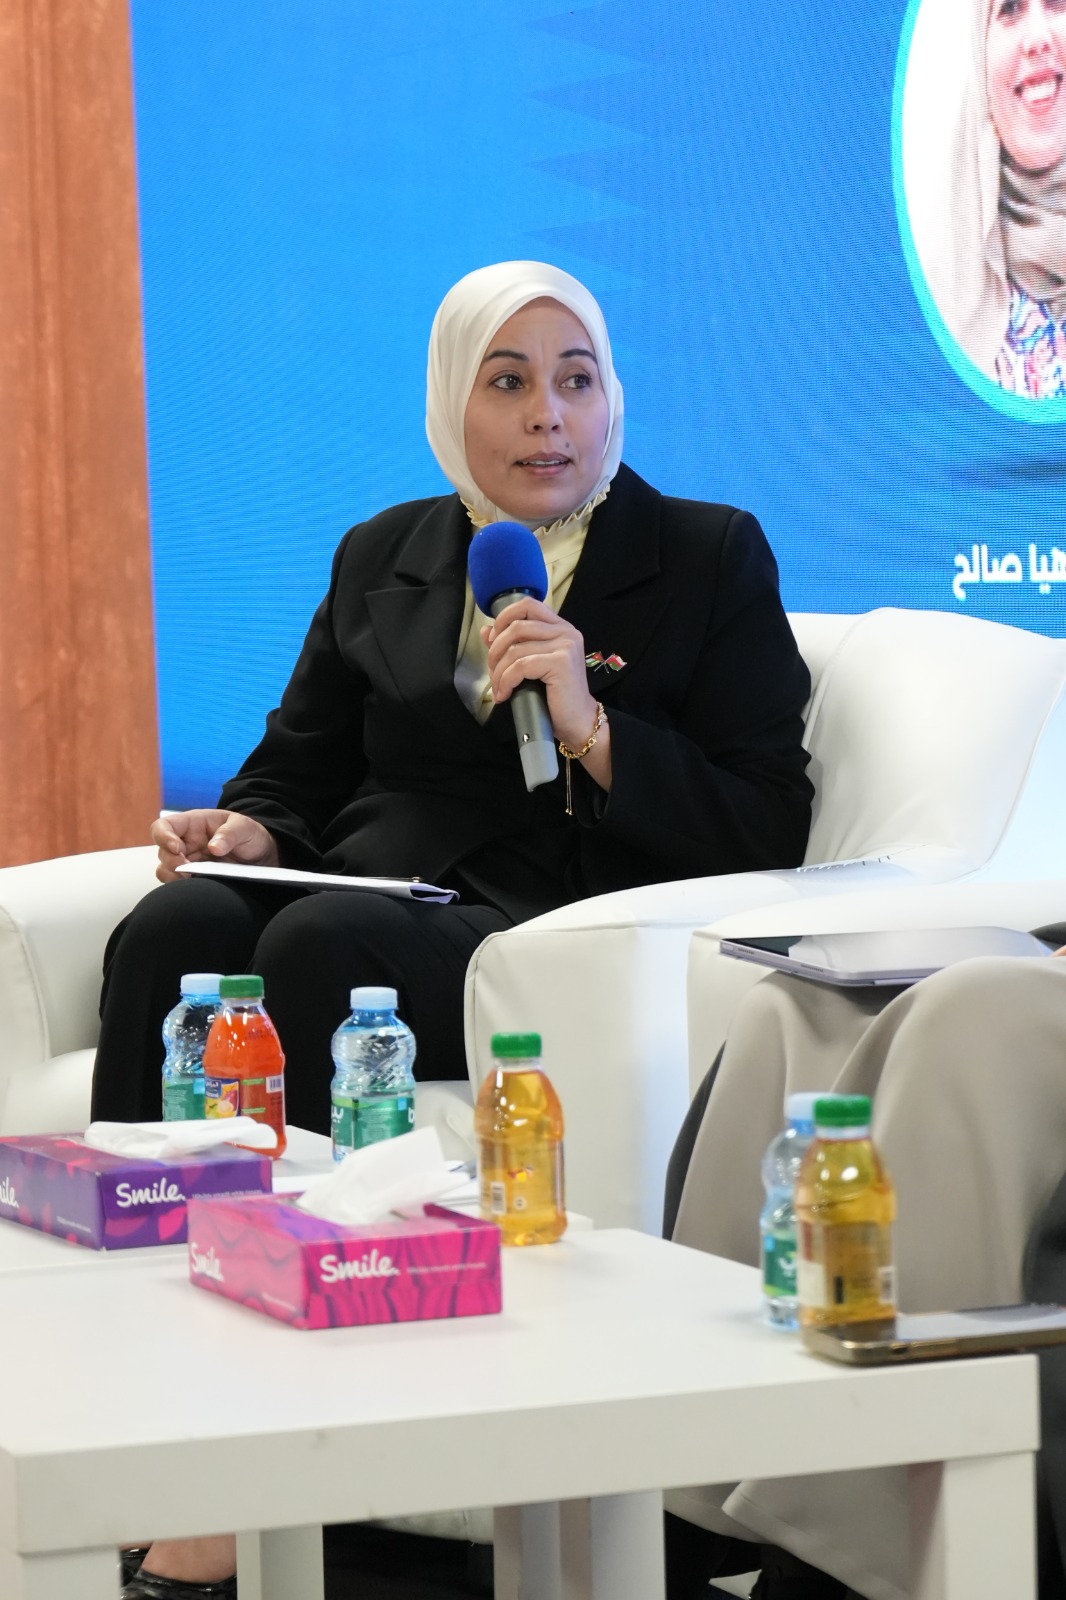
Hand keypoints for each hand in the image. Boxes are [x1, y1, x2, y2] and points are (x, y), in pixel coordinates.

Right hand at [151, 809, 278, 883]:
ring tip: (193, 881)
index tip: (177, 848)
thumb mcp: (245, 827)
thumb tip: (214, 848)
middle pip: (162, 852)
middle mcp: (185, 842)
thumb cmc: (249, 835)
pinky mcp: (194, 878)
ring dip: (174, 878)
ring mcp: (188, 861)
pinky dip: (183, 888)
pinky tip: (198, 888)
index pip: (164, 826)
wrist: (262, 855)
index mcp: (192, 824)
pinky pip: (178, 885)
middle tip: (189, 871)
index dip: (163, 837)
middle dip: (172, 863)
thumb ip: (230, 834)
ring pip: (166, 871)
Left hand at [482, 598, 600, 749]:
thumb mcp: (530, 665)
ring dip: (499, 671)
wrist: (577, 721)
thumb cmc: (555, 695)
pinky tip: (504, 694)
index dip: (504, 617)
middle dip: (496, 649)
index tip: (492, 639)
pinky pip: (520, 666)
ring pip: (515, 649)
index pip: (528, 605)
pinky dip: (506, 681)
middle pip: (517, 626)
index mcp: (561, 627)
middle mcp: (566, 632)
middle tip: (492, 670)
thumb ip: (511, 644)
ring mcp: (565, 646)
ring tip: (498, 688)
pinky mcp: (561, 663)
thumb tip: (485, 630)